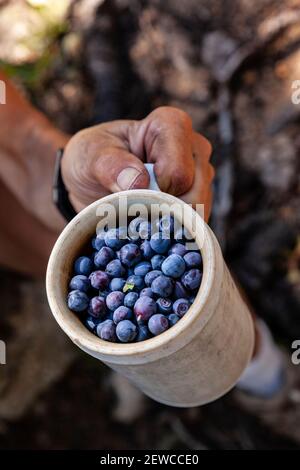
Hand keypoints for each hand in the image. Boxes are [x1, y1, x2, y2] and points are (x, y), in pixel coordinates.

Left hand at [62, 107, 213, 219]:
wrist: (92, 181)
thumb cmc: (92, 159)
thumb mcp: (89, 155)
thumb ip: (109, 165)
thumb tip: (138, 182)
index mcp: (171, 125)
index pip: (178, 171)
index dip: (157, 193)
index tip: (132, 194)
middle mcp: (194, 148)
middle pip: (195, 194)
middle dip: (165, 213)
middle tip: (136, 214)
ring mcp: (200, 176)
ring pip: (199, 212)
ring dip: (170, 226)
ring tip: (142, 221)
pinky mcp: (199, 201)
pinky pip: (196, 226)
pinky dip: (174, 234)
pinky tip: (153, 231)